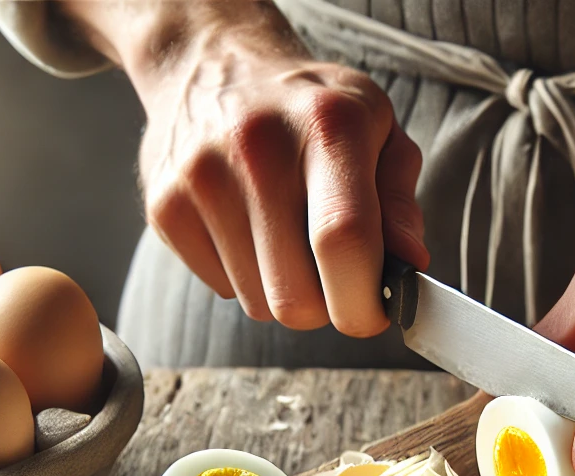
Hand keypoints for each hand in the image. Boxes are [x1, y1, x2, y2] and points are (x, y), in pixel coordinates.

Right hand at [66, 1, 427, 335]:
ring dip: (284, 291)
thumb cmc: (310, 107)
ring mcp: (201, 178)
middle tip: (334, 279)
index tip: (375, 313)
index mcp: (327, 125)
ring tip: (287, 237)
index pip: (344, 240)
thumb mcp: (376, 128)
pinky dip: (243, 277)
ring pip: (258, 303)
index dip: (363, 301)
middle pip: (295, 295)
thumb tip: (410, 266)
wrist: (214, 62)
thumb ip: (398, 201)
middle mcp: (257, 147)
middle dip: (325, 308)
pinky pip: (220, 288)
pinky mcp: (164, 206)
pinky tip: (248, 228)